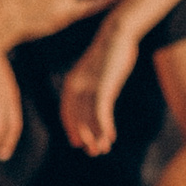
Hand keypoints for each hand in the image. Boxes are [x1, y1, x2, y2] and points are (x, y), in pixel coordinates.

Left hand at [60, 27, 141, 155]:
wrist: (118, 33)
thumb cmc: (111, 51)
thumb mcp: (97, 70)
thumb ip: (93, 85)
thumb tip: (97, 98)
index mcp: (72, 82)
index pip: (67, 112)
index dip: (72, 129)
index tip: (77, 142)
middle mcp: (76, 85)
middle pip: (76, 118)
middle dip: (84, 137)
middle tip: (92, 151)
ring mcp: (89, 85)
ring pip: (89, 118)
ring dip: (96, 136)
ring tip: (102, 150)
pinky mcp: (103, 85)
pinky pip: (101, 112)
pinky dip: (104, 126)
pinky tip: (110, 136)